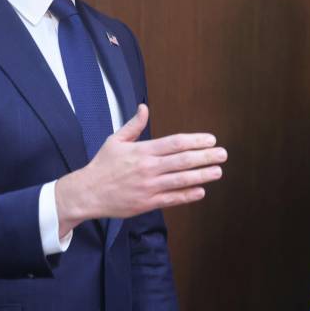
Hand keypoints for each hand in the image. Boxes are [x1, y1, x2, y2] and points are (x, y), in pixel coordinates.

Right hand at [55, 104, 225, 235]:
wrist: (87, 193)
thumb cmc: (102, 165)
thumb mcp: (115, 140)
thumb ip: (133, 125)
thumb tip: (144, 107)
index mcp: (142, 151)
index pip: (175, 143)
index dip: (195, 141)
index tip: (210, 139)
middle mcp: (148, 168)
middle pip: (183, 161)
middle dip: (206, 157)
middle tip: (223, 154)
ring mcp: (149, 187)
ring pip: (181, 180)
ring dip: (202, 175)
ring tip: (218, 171)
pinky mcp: (147, 203)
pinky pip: (172, 199)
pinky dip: (188, 195)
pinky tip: (201, 191)